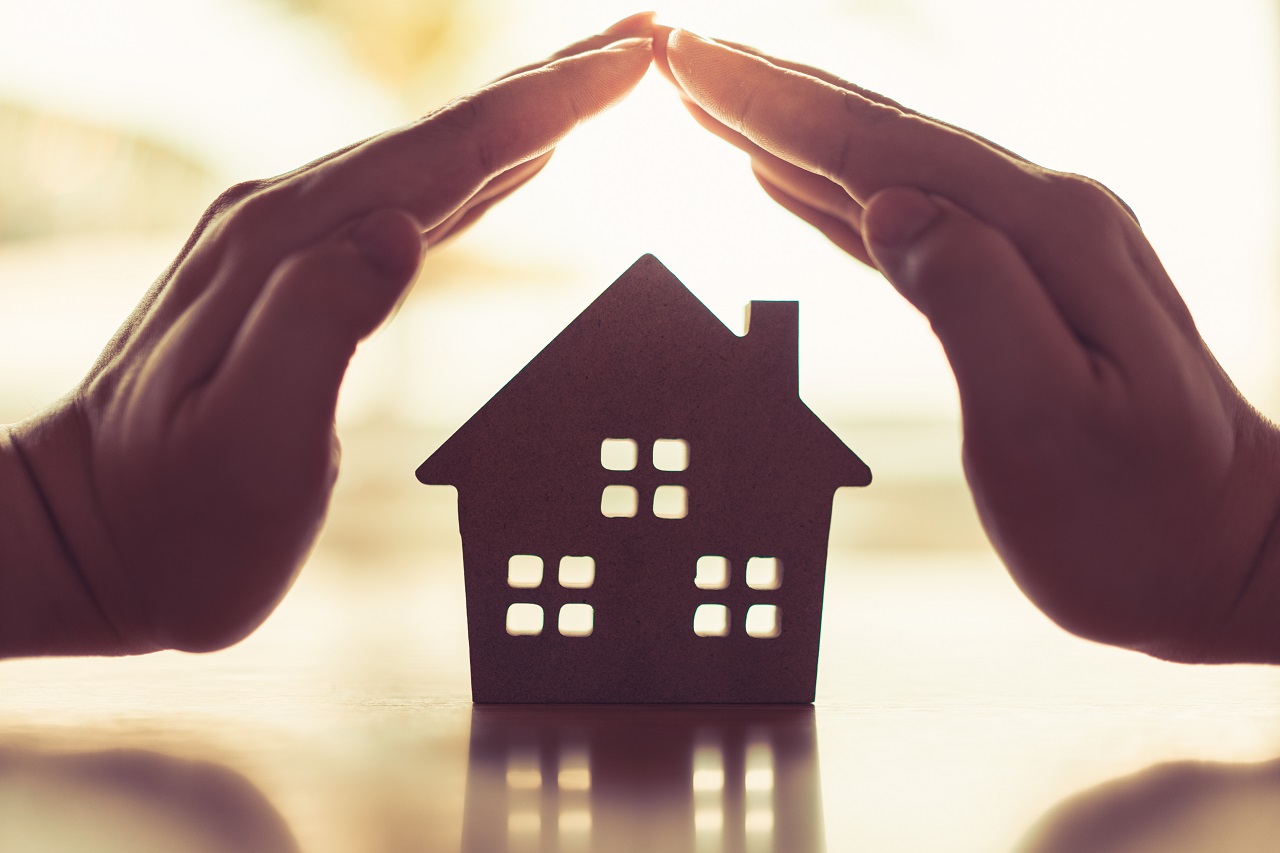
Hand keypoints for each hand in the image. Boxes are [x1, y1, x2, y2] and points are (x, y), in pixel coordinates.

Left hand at [0, 17, 653, 655]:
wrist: (86, 538)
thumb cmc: (176, 521)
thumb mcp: (248, 445)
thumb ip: (318, 325)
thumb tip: (401, 227)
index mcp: (291, 249)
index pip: (446, 155)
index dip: (549, 104)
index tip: (636, 57)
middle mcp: (291, 221)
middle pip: (449, 132)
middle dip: (554, 80)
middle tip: (649, 32)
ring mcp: (292, 242)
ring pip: (435, 158)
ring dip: (525, 114)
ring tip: (602, 76)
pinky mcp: (300, 274)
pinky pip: (413, 201)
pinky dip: (481, 171)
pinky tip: (517, 163)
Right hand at [655, 28, 1279, 661]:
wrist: (1222, 556)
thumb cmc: (1136, 518)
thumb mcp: (1052, 420)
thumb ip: (972, 298)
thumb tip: (888, 202)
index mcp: (1042, 235)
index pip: (879, 150)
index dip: (773, 105)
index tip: (686, 60)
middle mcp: (1039, 219)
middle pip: (877, 136)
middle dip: (770, 94)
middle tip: (678, 55)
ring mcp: (1030, 249)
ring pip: (882, 170)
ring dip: (791, 133)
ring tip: (713, 101)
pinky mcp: (1013, 288)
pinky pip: (900, 223)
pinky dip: (830, 195)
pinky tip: (785, 181)